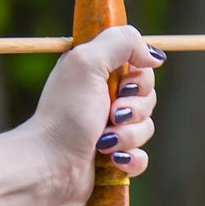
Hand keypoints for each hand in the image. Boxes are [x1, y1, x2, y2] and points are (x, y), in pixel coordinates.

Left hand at [28, 25, 163, 205]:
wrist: (50, 163)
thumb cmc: (66, 112)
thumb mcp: (88, 62)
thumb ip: (122, 42)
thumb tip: (154, 56)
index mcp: (97, 72)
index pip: (140, 66)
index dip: (139, 78)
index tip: (122, 86)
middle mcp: (104, 97)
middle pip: (148, 96)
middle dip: (134, 109)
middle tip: (111, 114)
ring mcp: (110, 128)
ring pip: (146, 127)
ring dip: (128, 135)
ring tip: (103, 142)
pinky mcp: (114, 157)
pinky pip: (141, 156)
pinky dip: (131, 159)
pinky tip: (113, 160)